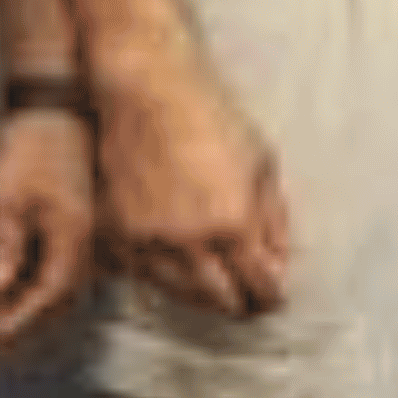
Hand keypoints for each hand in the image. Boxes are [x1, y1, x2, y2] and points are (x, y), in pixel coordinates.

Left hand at [0, 104, 102, 343]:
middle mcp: (87, 235)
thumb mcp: (4, 194)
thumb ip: (2, 245)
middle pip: (58, 293)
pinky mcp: (79, 210)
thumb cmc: (31, 140)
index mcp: (72, 234)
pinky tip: (17, 274)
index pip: (45, 295)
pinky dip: (37, 273)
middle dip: (23, 316)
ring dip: (30, 296)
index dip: (14, 318)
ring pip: (61, 276)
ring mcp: (86, 223)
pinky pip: (61, 255)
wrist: (53, 96)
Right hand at [90, 54, 291, 315]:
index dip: (272, 296)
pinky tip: (184, 273)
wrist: (149, 91)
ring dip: (206, 299)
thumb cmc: (211, 117)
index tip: (275, 297)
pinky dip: (169, 282)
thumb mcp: (262, 163)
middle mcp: (190, 241)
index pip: (260, 285)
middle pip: (222, 302)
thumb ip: (273, 220)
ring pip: (183, 295)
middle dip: (243, 306)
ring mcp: (150, 241)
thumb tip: (277, 264)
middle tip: (251, 303)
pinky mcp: (119, 234)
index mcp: (233, 222)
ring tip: (221, 292)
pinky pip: (147, 277)